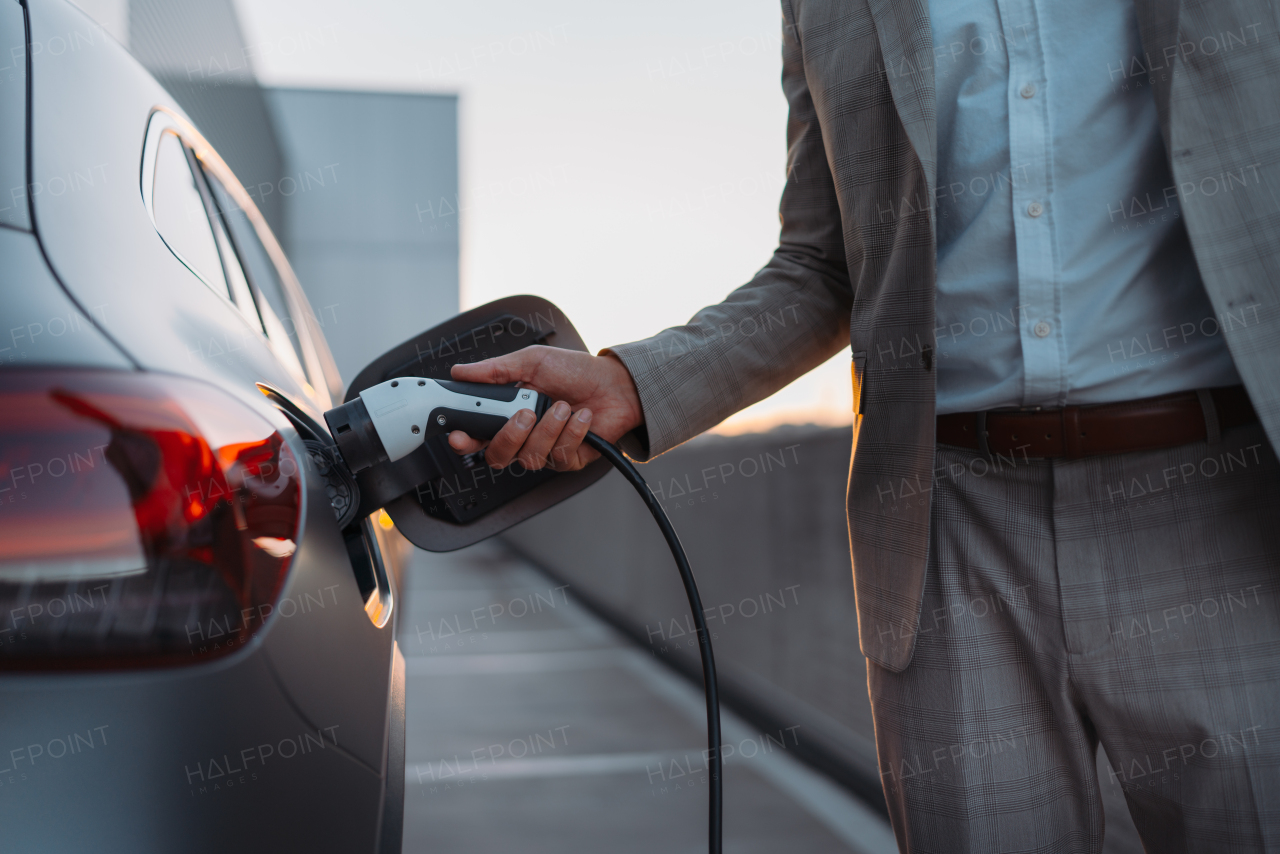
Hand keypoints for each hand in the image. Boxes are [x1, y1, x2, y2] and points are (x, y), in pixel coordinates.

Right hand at [447, 346, 643, 470]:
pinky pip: (559, 456)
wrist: (615, 384)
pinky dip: (571, 433)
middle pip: (498, 456)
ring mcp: (545, 449)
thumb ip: (495, 370)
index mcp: (508, 413)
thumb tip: (461, 371)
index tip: (459, 436)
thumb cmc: (576, 371)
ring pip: (529, 457)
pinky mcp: (568, 459)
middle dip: (510, 436)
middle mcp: (524, 435)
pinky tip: (581, 417)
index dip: (464, 441)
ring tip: (562, 406)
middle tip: (525, 413)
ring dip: (547, 429)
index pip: (478, 436)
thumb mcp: (532, 361)